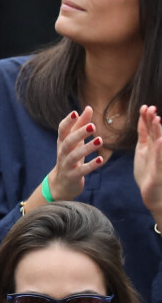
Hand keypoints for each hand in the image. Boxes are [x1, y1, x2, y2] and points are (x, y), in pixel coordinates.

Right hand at [48, 106, 103, 200]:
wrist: (62, 183)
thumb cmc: (70, 157)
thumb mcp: (74, 141)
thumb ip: (81, 124)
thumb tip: (88, 107)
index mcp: (62, 142)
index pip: (62, 130)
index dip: (67, 121)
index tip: (75, 112)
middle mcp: (62, 153)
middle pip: (68, 142)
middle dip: (79, 134)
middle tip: (93, 126)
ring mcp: (66, 165)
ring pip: (74, 156)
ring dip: (86, 148)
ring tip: (100, 141)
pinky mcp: (72, 176)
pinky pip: (81, 171)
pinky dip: (90, 165)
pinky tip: (101, 160)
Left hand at [134, 105, 161, 223]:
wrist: (154, 195)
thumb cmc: (149, 173)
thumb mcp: (143, 151)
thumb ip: (144, 135)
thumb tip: (143, 119)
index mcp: (150, 146)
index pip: (148, 129)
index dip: (147, 118)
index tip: (144, 107)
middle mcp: (157, 151)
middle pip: (155, 133)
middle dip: (153, 121)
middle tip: (150, 109)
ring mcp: (159, 161)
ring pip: (159, 144)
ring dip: (158, 132)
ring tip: (156, 120)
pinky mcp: (159, 172)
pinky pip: (160, 160)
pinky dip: (159, 151)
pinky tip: (159, 142)